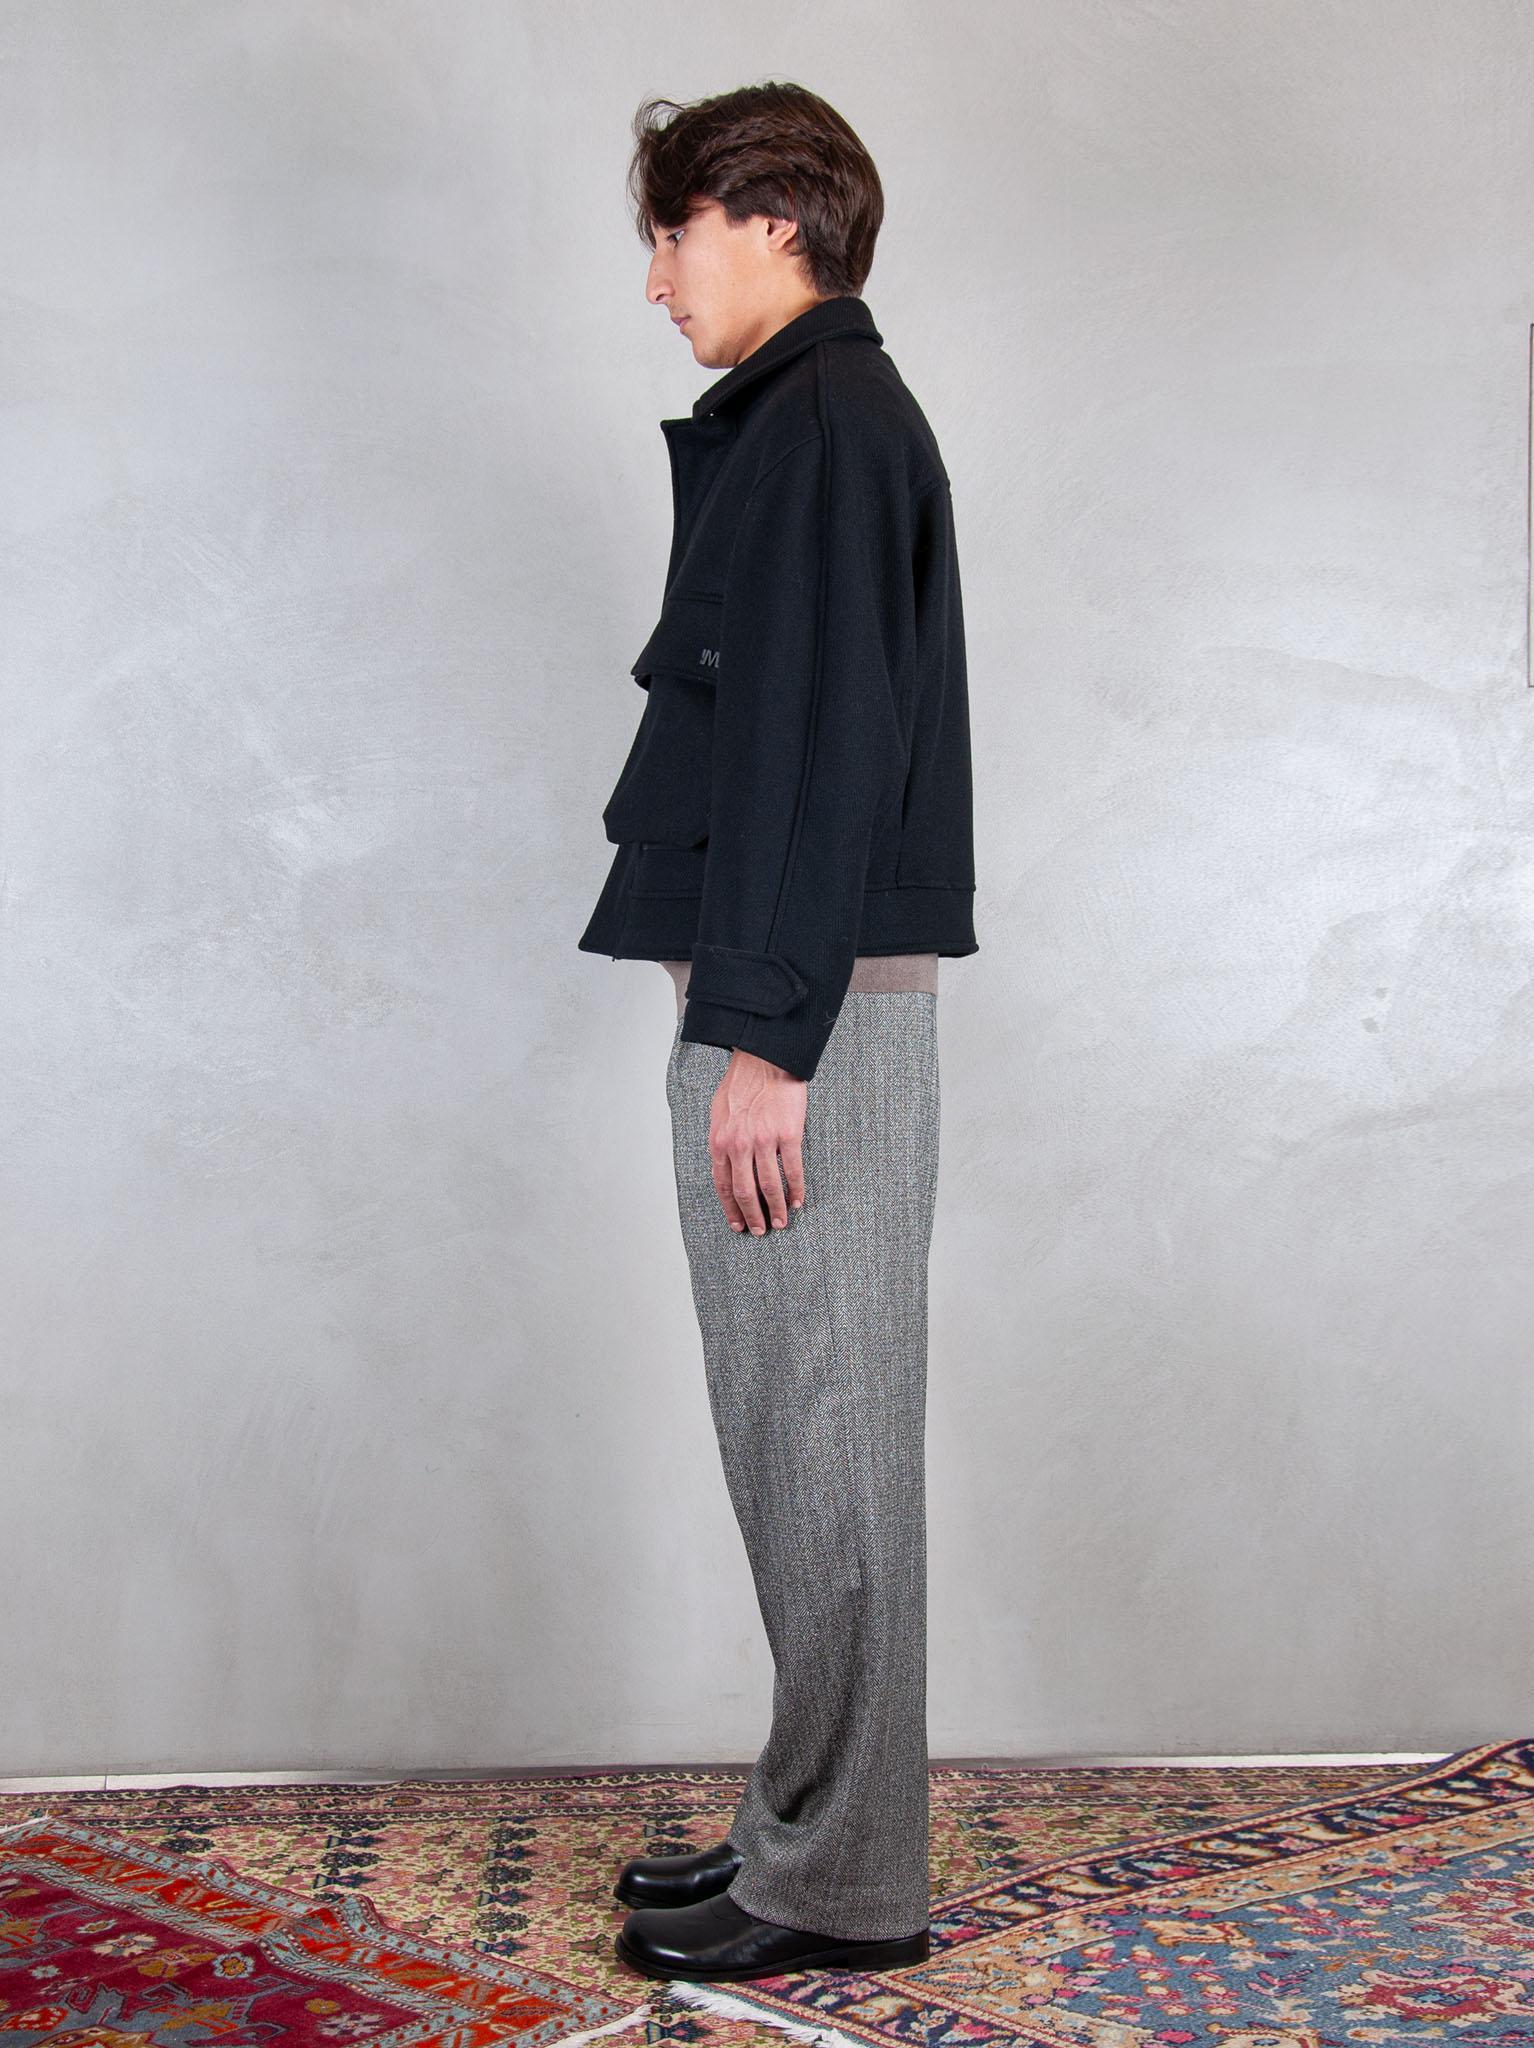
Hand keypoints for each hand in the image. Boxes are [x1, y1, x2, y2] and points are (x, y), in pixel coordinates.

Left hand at [708, 1048, 806, 1233]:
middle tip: (761, 1231)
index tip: (738, 1225)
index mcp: (720, 1141)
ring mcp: (763, 1141)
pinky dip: (796, 1190)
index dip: (731, 1209)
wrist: (765, 1060)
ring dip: (777, 1209)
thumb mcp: (719, 1113)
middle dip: (753, 1216)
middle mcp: (739, 1145)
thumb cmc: (742, 1084)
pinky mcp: (788, 1135)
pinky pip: (793, 1171)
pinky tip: (799, 1201)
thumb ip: (721, 1141)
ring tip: (782, 1222)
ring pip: (769, 1186)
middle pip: (745, 1192)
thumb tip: (724, 1166)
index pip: (722, 1185)